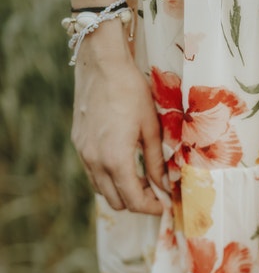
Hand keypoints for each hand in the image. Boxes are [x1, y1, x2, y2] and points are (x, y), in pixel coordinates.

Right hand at [71, 18, 164, 214]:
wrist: (101, 63)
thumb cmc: (131, 91)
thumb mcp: (151, 128)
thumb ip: (157, 162)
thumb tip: (165, 186)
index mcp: (115, 159)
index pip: (134, 201)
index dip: (152, 208)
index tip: (165, 205)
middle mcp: (95, 161)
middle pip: (116, 202)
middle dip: (137, 202)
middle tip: (155, 191)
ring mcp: (83, 153)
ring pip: (102, 190)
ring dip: (122, 191)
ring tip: (141, 177)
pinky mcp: (78, 144)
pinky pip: (93, 173)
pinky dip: (109, 177)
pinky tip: (124, 163)